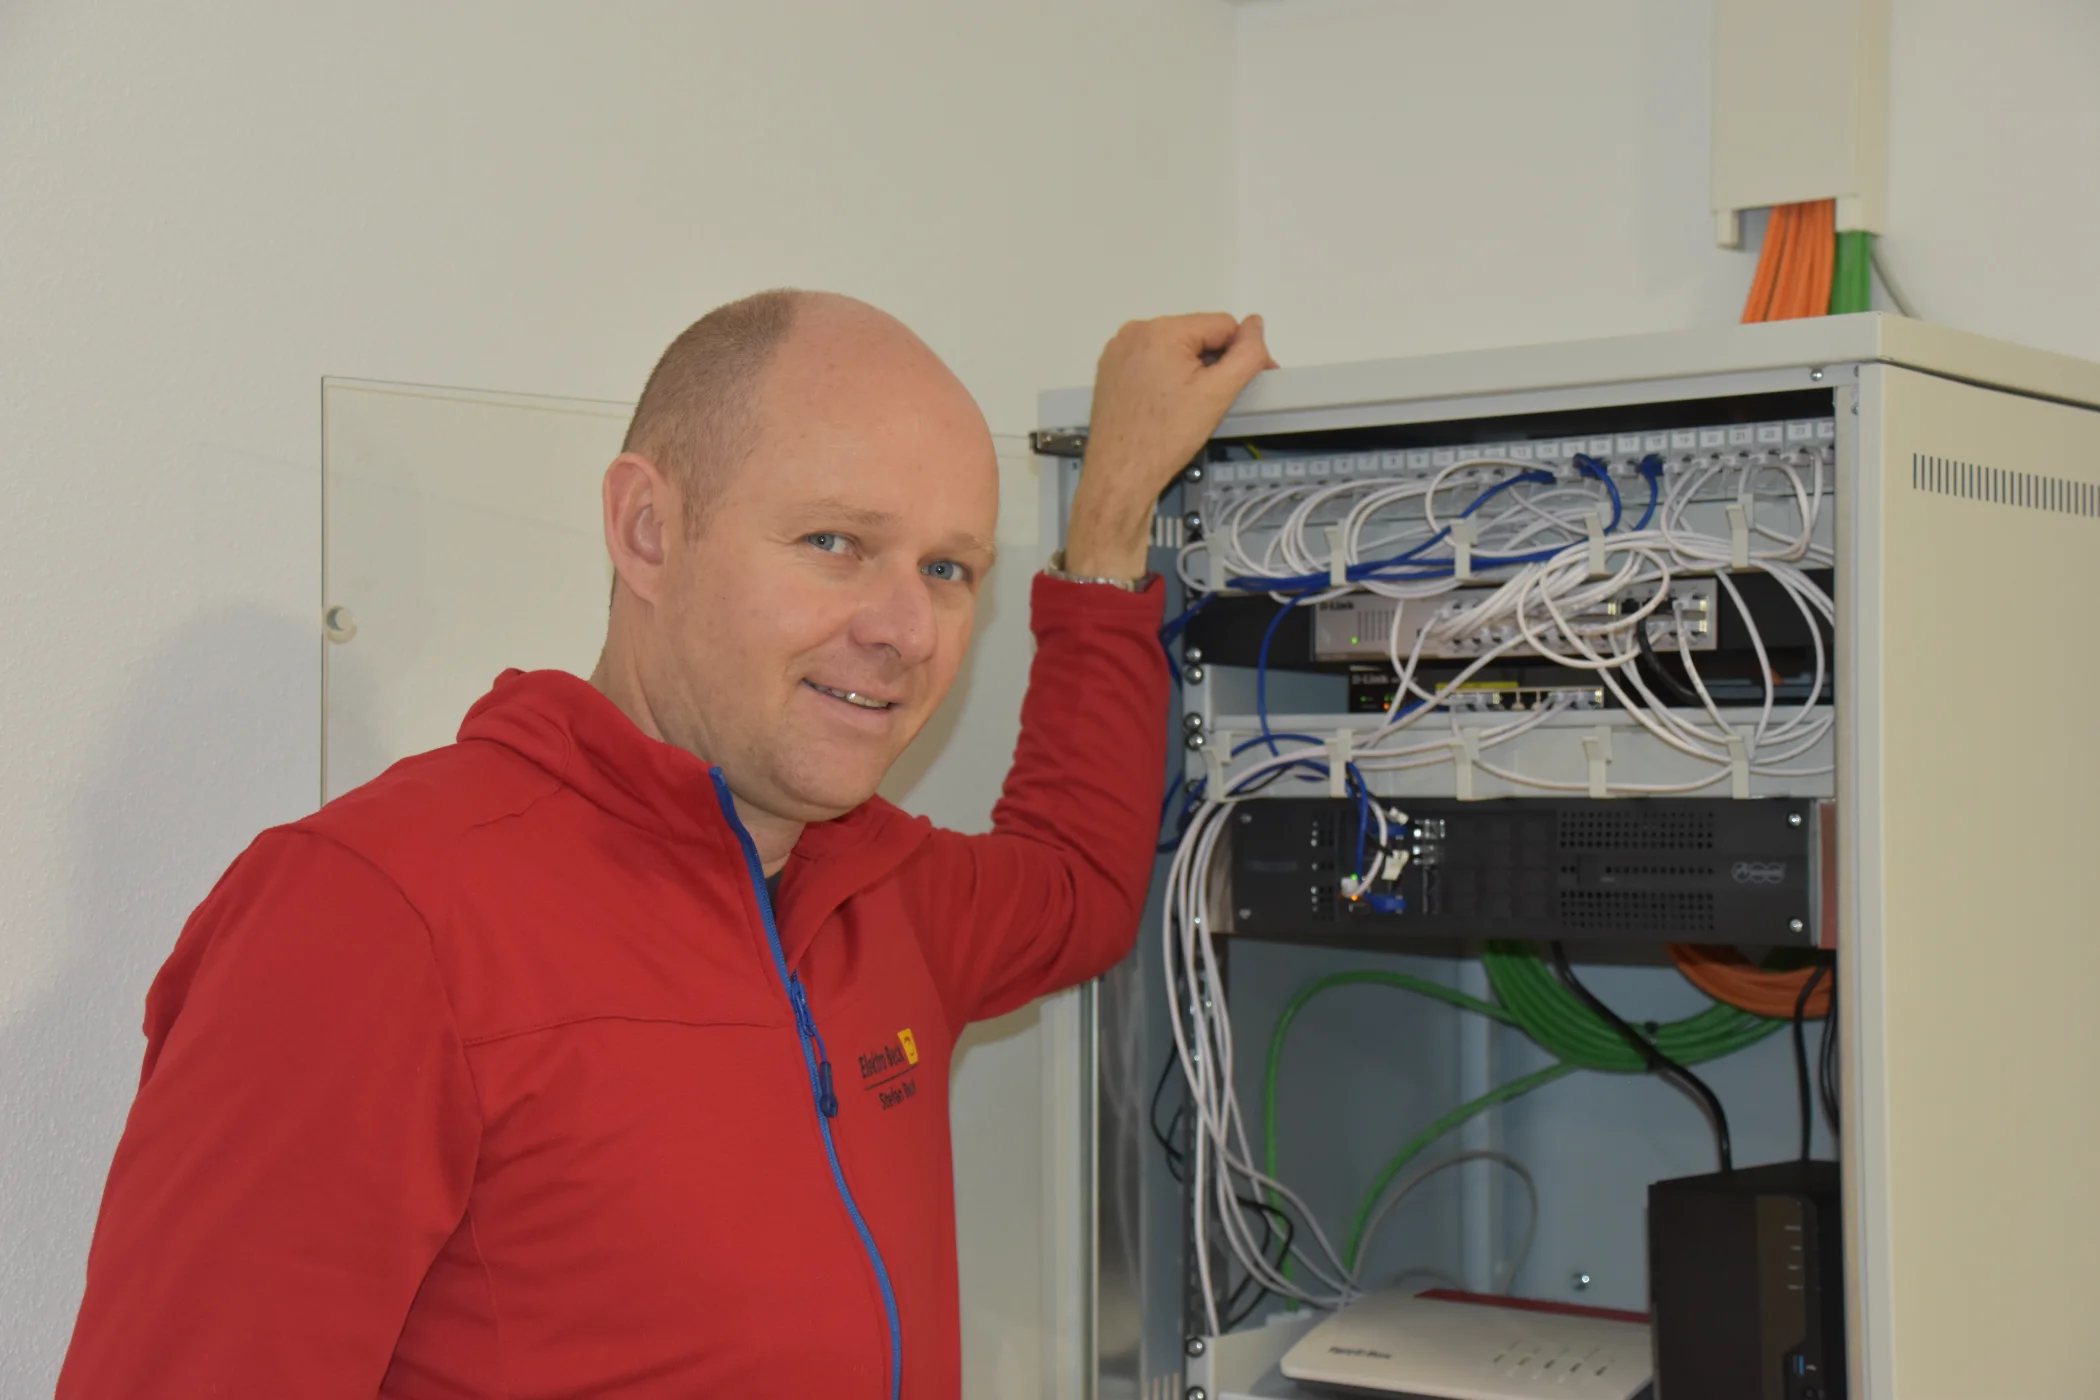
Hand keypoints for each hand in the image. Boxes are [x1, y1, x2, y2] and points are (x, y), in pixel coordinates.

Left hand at [1063, 313, 1274, 578]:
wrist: (1120, 474)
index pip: (1222, 325)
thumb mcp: (1217, 394)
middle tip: (1215, 401)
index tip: (1248, 383)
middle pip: (1196, 334)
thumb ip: (1246, 354)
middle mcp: (1134, 332)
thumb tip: (1257, 324)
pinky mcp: (1111, 369)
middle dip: (1213, 363)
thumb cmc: (1166, 438)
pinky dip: (1167, 376)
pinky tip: (1169, 404)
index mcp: (1160, 330)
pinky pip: (1152, 361)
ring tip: (1189, 406)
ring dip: (1191, 369)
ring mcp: (1119, 351)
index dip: (1241, 353)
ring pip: (1175, 348)